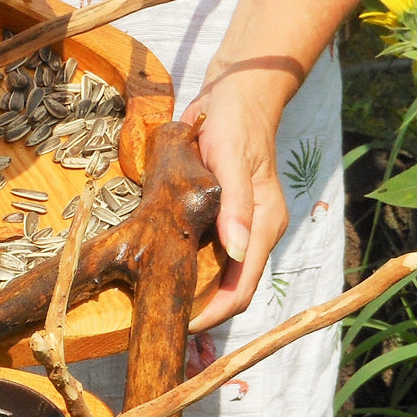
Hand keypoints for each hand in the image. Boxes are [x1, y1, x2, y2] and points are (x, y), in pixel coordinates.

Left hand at [179, 68, 288, 331]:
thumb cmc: (235, 122)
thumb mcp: (230, 159)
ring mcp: (240, 225)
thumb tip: (238, 251)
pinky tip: (160, 265)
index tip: (179, 325)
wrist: (237, 92)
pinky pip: (206, 251)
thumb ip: (236, 205)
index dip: (212, 314)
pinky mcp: (224, 215)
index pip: (241, 289)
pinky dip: (187, 263)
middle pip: (229, 288)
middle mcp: (254, 232)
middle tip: (157, 315)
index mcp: (263, 226)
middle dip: (199, 307)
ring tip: (152, 297)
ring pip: (216, 273)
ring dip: (190, 288)